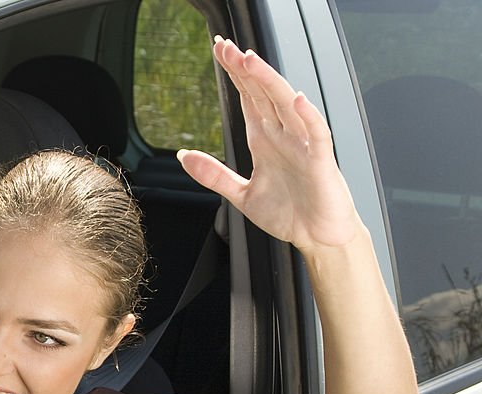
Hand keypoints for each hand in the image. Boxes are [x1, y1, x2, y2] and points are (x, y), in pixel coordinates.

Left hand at [177, 36, 363, 253]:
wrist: (318, 238)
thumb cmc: (288, 213)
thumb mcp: (241, 195)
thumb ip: (213, 175)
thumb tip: (182, 155)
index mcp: (264, 140)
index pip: (248, 98)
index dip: (234, 74)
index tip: (219, 51)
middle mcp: (283, 136)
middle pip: (263, 94)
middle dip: (244, 69)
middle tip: (225, 45)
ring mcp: (302, 147)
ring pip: (286, 105)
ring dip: (269, 82)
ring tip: (250, 60)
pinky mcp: (320, 164)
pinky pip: (317, 135)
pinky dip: (308, 117)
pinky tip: (297, 100)